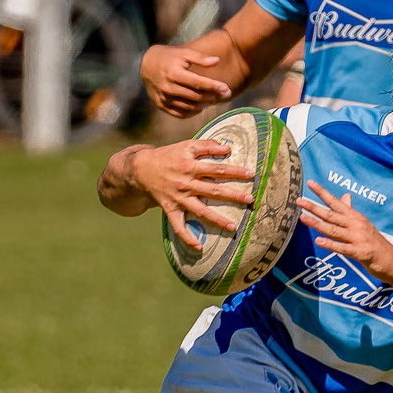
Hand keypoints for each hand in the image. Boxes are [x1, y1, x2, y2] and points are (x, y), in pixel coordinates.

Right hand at [117, 141, 255, 247]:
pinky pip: (178, 226)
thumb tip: (227, 147)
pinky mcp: (170, 209)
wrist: (141, 170)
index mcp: (190, 165)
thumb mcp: (186, 145)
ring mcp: (178, 198)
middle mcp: (185, 183)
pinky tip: (199, 247)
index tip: (251, 174)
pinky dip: (187, 237)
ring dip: (217, 219)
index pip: (217, 168)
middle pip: (212, 190)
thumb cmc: (168, 156)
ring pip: (200, 210)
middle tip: (250, 200)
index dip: (234, 171)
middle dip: (232, 196)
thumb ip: (206, 145)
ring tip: (233, 227)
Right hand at [140, 44, 233, 117]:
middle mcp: (168, 88)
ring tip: (215, 99)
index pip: (198, 83)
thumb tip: (217, 61)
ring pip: (190, 107)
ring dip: (205, 104)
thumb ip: (200, 57)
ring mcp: (164, 98)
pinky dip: (193, 112)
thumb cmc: (168, 57)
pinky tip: (201, 106)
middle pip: (196, 96)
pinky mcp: (161, 105)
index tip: (226, 88)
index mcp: (174, 73)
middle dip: (213, 96)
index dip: (214, 86)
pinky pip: (181, 114)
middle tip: (226, 94)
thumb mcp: (183, 53)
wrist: (146, 65)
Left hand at [297, 183, 392, 283]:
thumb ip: (350, 212)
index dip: (323, 193)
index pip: (336, 202)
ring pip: (334, 229)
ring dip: (318, 223)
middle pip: (332, 214)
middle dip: (314, 207)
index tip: (310, 183)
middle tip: (299, 201)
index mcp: (356, 218)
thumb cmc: (377, 245)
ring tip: (303, 217)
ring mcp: (359, 238)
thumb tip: (344, 196)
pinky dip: (331, 244)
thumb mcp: (364, 225)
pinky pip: (343, 248)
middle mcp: (356, 225)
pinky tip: (319, 241)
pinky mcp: (361, 253)